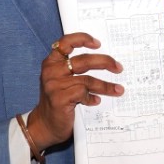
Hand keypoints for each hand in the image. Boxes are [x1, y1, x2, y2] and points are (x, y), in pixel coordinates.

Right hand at [27, 33, 123, 152]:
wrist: (44, 125)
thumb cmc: (58, 100)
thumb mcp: (62, 80)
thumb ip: (74, 69)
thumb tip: (105, 61)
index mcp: (51, 62)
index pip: (65, 42)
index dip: (82, 39)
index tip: (98, 44)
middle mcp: (51, 71)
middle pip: (83, 60)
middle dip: (105, 62)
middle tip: (118, 68)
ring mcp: (54, 85)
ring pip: (87, 80)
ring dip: (106, 86)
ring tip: (118, 90)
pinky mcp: (59, 99)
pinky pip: (83, 93)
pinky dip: (92, 97)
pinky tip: (96, 101)